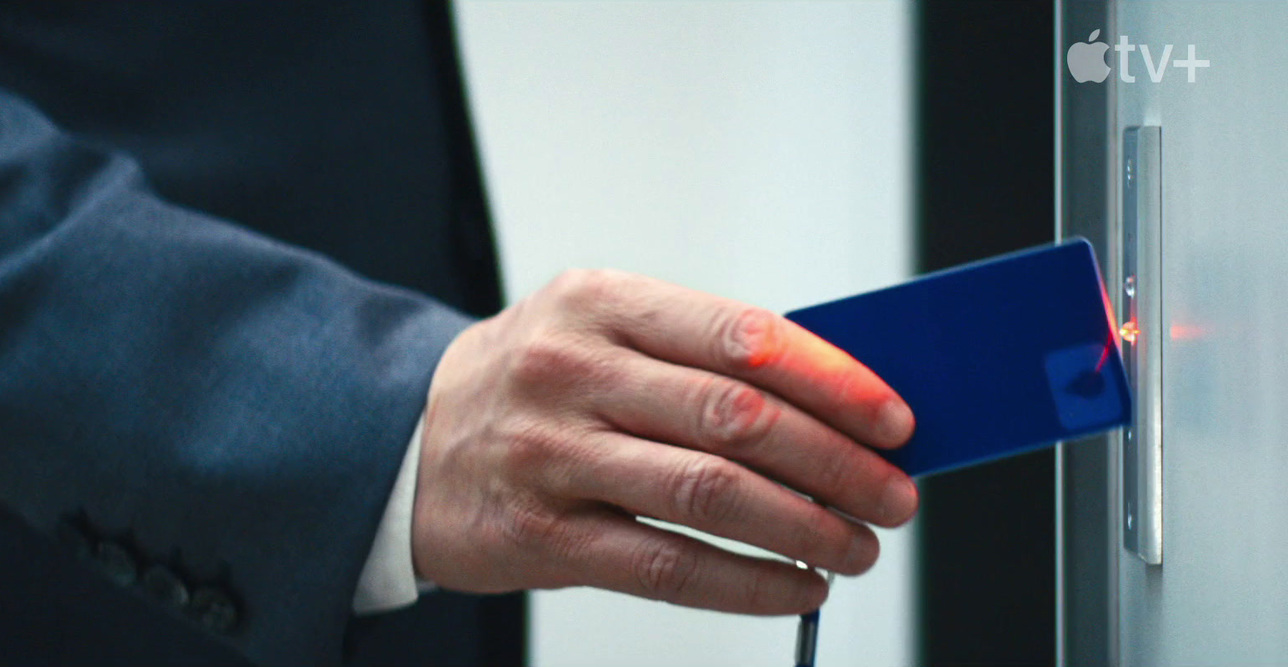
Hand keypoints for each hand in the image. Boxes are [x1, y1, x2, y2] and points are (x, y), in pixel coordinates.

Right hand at [411, 269, 916, 614]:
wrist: (409, 445)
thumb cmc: (529, 383)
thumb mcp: (595, 331)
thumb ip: (695, 356)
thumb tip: (833, 406)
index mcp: (598, 304)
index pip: (741, 336)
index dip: (831, 380)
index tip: (892, 416)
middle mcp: (571, 372)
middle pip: (737, 419)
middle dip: (837, 463)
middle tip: (893, 493)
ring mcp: (551, 454)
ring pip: (709, 494)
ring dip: (804, 527)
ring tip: (856, 545)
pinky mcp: (541, 534)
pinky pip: (665, 566)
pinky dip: (747, 584)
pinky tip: (794, 586)